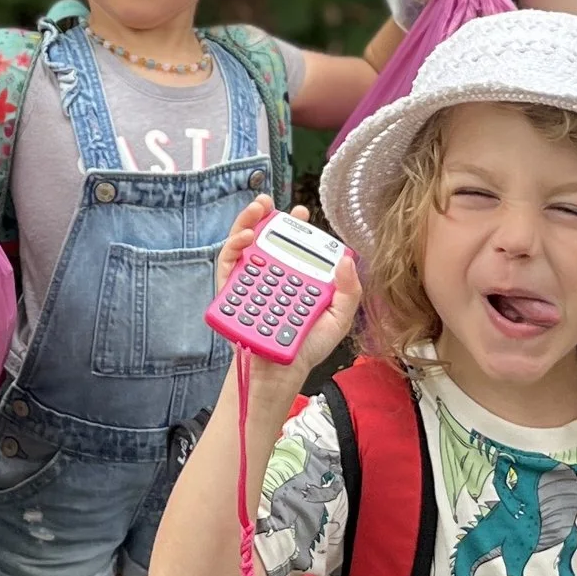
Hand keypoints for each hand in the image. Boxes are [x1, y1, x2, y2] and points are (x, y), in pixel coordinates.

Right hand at [216, 198, 363, 398]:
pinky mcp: (231, 292)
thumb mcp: (337, 318)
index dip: (296, 228)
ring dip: (246, 222)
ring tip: (256, 211)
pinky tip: (246, 239)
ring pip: (244, 245)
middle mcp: (271, 276)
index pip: (294, 246)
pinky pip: (228, 265)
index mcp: (295, 278)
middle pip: (265, 239)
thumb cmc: (306, 347)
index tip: (301, 212)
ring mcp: (249, 283)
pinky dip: (234, 247)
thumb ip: (348, 291)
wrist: (280, 372)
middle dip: (266, 216)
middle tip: (268, 203)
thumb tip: (346, 259)